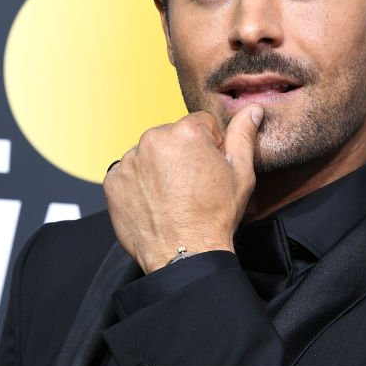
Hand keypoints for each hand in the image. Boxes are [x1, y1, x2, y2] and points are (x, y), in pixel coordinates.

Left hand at [103, 105, 263, 272]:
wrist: (184, 255)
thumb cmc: (214, 217)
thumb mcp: (241, 174)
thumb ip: (243, 135)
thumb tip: (252, 110)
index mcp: (186, 133)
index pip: (200, 123)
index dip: (209, 146)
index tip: (209, 169)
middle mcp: (153, 140)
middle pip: (171, 137)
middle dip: (181, 155)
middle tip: (192, 186)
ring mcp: (129, 160)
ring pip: (149, 154)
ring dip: (159, 168)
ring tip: (172, 197)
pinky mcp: (113, 181)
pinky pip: (129, 172)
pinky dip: (139, 183)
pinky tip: (155, 202)